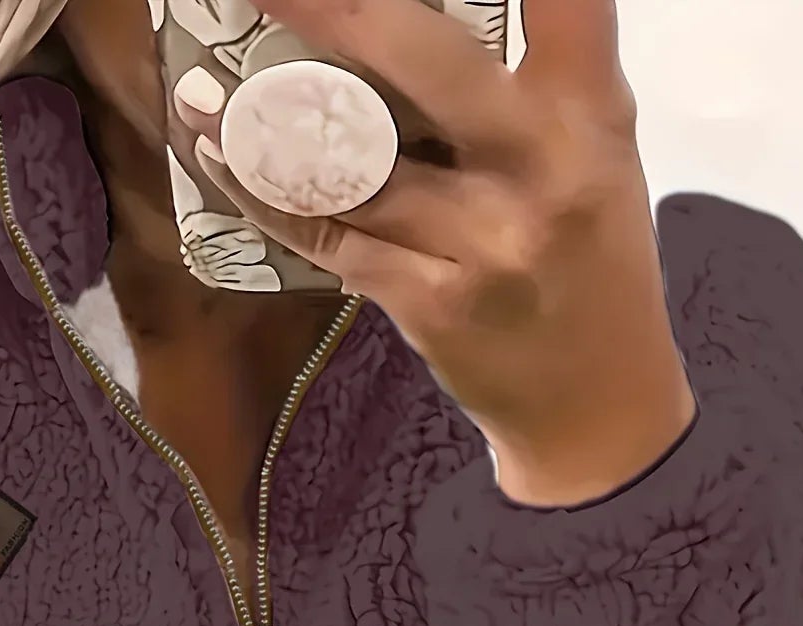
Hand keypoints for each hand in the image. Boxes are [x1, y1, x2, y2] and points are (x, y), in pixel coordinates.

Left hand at [176, 0, 696, 505]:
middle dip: (334, 10)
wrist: (597, 409)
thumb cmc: (591, 268)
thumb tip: (403, 25)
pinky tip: (223, 163)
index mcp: (593, 114)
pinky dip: (271, 200)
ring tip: (205, 88)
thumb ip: (537, 84)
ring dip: (269, 121)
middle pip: (426, 57)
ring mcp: (484, 240)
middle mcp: (543, 165)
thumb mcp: (593, 158)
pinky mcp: (433, 303)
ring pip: (358, 159)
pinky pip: (333, 237)